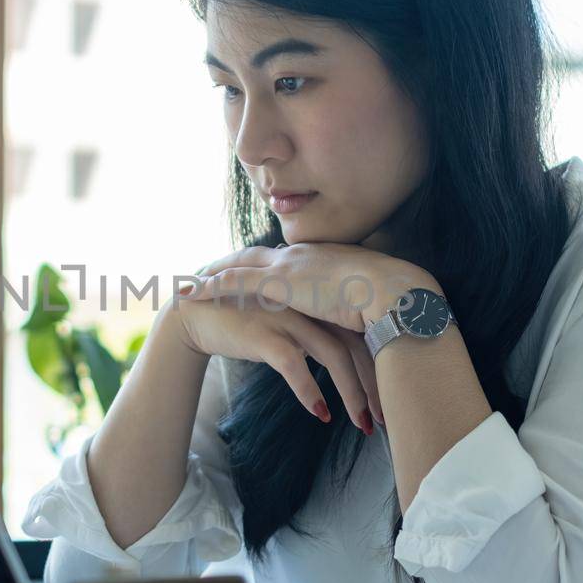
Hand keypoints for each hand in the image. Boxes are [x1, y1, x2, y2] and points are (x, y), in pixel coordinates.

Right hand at [169, 296, 381, 432]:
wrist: (196, 312)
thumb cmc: (245, 320)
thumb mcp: (288, 322)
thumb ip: (315, 334)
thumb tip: (345, 361)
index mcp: (319, 303)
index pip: (362, 335)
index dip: (379, 368)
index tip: (388, 401)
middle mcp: (310, 307)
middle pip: (355, 347)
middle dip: (373, 387)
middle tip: (384, 420)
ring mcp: (288, 318)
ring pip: (334, 357)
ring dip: (351, 395)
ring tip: (362, 425)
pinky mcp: (264, 334)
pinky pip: (295, 367)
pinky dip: (310, 392)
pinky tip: (321, 414)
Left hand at [180, 243, 438, 332]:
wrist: (396, 294)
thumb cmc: (393, 304)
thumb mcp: (368, 305)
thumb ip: (353, 312)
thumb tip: (357, 326)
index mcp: (323, 259)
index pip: (283, 259)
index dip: (261, 265)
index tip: (246, 269)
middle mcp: (303, 256)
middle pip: (254, 257)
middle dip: (229, 264)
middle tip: (204, 271)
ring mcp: (289, 265)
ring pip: (238, 266)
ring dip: (211, 275)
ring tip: (186, 284)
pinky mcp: (279, 281)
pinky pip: (234, 281)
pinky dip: (209, 286)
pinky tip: (188, 294)